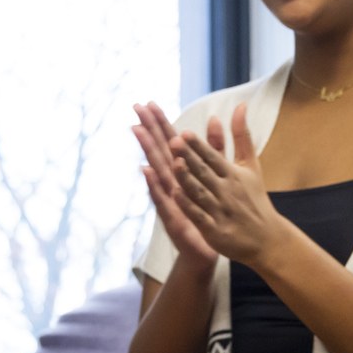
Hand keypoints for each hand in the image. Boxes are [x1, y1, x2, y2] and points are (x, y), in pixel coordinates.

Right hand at [133, 102, 214, 270]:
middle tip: (136, 108)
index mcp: (182, 172)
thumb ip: (216, 148)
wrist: (206, 249)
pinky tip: (146, 171)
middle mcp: (171, 182)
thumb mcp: (216, 176)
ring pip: (157, 170)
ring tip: (137, 130)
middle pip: (159, 150)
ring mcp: (168, 199)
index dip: (160, 122)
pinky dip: (154, 185)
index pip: (169, 142)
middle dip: (148, 129)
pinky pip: (161, 198)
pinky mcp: (171, 216)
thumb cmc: (209, 212)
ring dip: (147, 150)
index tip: (149, 102)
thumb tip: (214, 119)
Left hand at [166, 105, 294, 267]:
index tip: (184, 133)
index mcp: (233, 174)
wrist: (267, 237)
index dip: (198, 146)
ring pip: (200, 192)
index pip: (213, 157)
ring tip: (173, 164)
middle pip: (204, 172)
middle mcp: (227, 191)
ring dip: (187, 179)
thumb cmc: (255, 198)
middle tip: (173, 142)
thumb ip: (242, 136)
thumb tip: (240, 105)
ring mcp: (220, 211)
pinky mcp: (215, 230)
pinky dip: (188, 206)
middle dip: (189, 157)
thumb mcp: (251, 165)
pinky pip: (199, 216)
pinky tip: (175, 195)